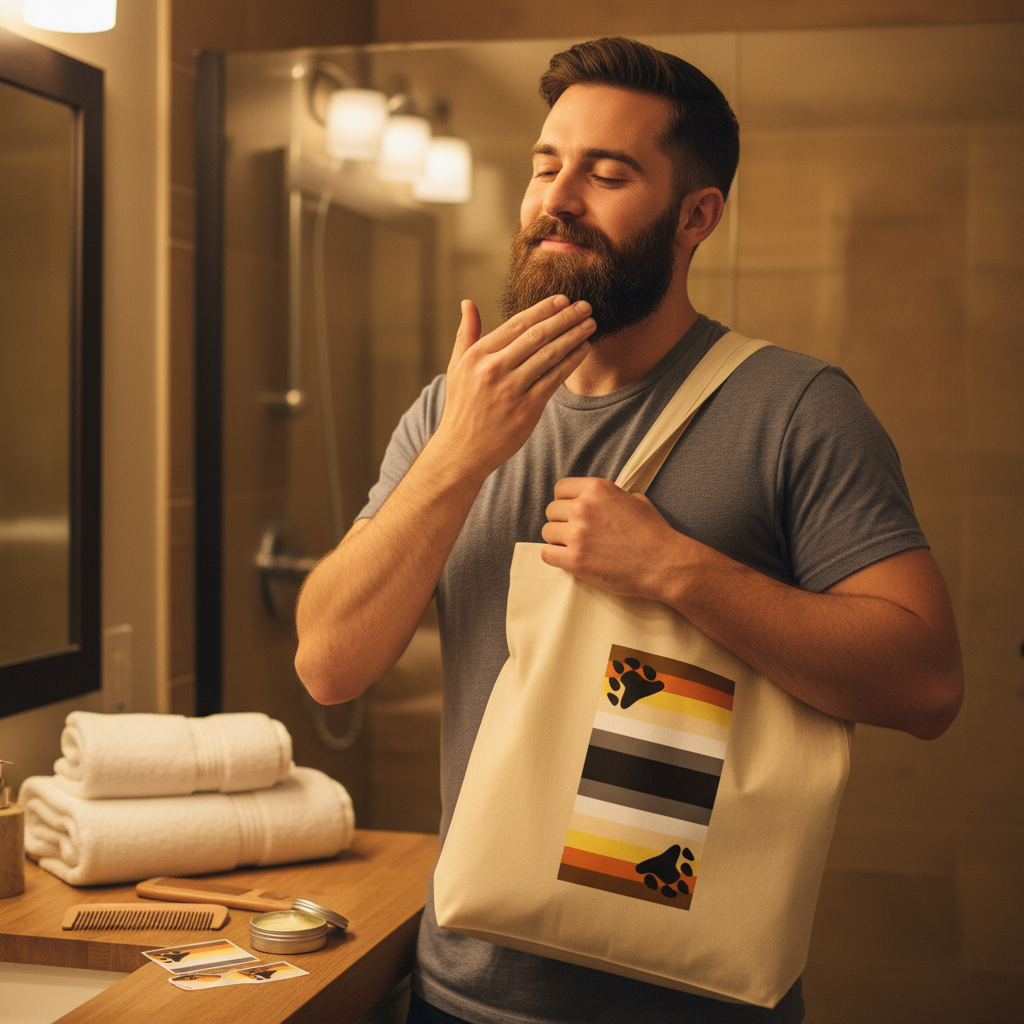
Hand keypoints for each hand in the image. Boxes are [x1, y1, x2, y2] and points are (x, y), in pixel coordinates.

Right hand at [433, 296, 594, 478]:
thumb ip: (466, 334)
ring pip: (549, 355)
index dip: (543, 309)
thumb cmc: (462, 406)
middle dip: (565, 318)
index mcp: (478, 355)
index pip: (516, 324)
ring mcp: (511, 389)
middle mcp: (494, 369)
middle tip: (585, 306)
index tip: (562, 300)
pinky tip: (583, 349)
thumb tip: (467, 302)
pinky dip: (571, 362)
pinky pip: (554, 379)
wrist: (463, 449)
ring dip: (573, 336)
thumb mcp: (457, 367)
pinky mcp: (527, 409)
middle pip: (537, 336)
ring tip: (590, 324)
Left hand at [540, 477, 677, 599]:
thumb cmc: (653, 533)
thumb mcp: (634, 500)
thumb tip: (596, 500)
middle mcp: (583, 507)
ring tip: (576, 547)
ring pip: (547, 532)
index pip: (561, 488)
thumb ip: (609, 496)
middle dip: (562, 521)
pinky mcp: (575, 559)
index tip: (573, 512)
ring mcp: (578, 534)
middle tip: (577, 533)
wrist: (663, 564)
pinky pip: (547, 554)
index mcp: (597, 489)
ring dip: (558, 540)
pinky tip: (570, 559)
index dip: (566, 501)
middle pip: (551, 511)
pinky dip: (555, 557)